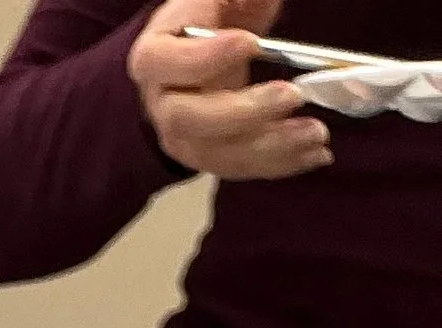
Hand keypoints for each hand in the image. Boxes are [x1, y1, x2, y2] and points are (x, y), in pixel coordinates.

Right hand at [131, 0, 330, 180]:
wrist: (212, 43)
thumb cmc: (216, 12)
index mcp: (155, 54)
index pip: (161, 63)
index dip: (202, 59)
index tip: (250, 43)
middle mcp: (162, 102)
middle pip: (187, 120)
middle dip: (242, 114)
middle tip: (293, 96)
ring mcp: (184, 136)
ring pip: (218, 153)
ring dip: (270, 147)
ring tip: (317, 133)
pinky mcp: (211, 155)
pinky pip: (241, 167)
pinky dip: (281, 164)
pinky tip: (315, 153)